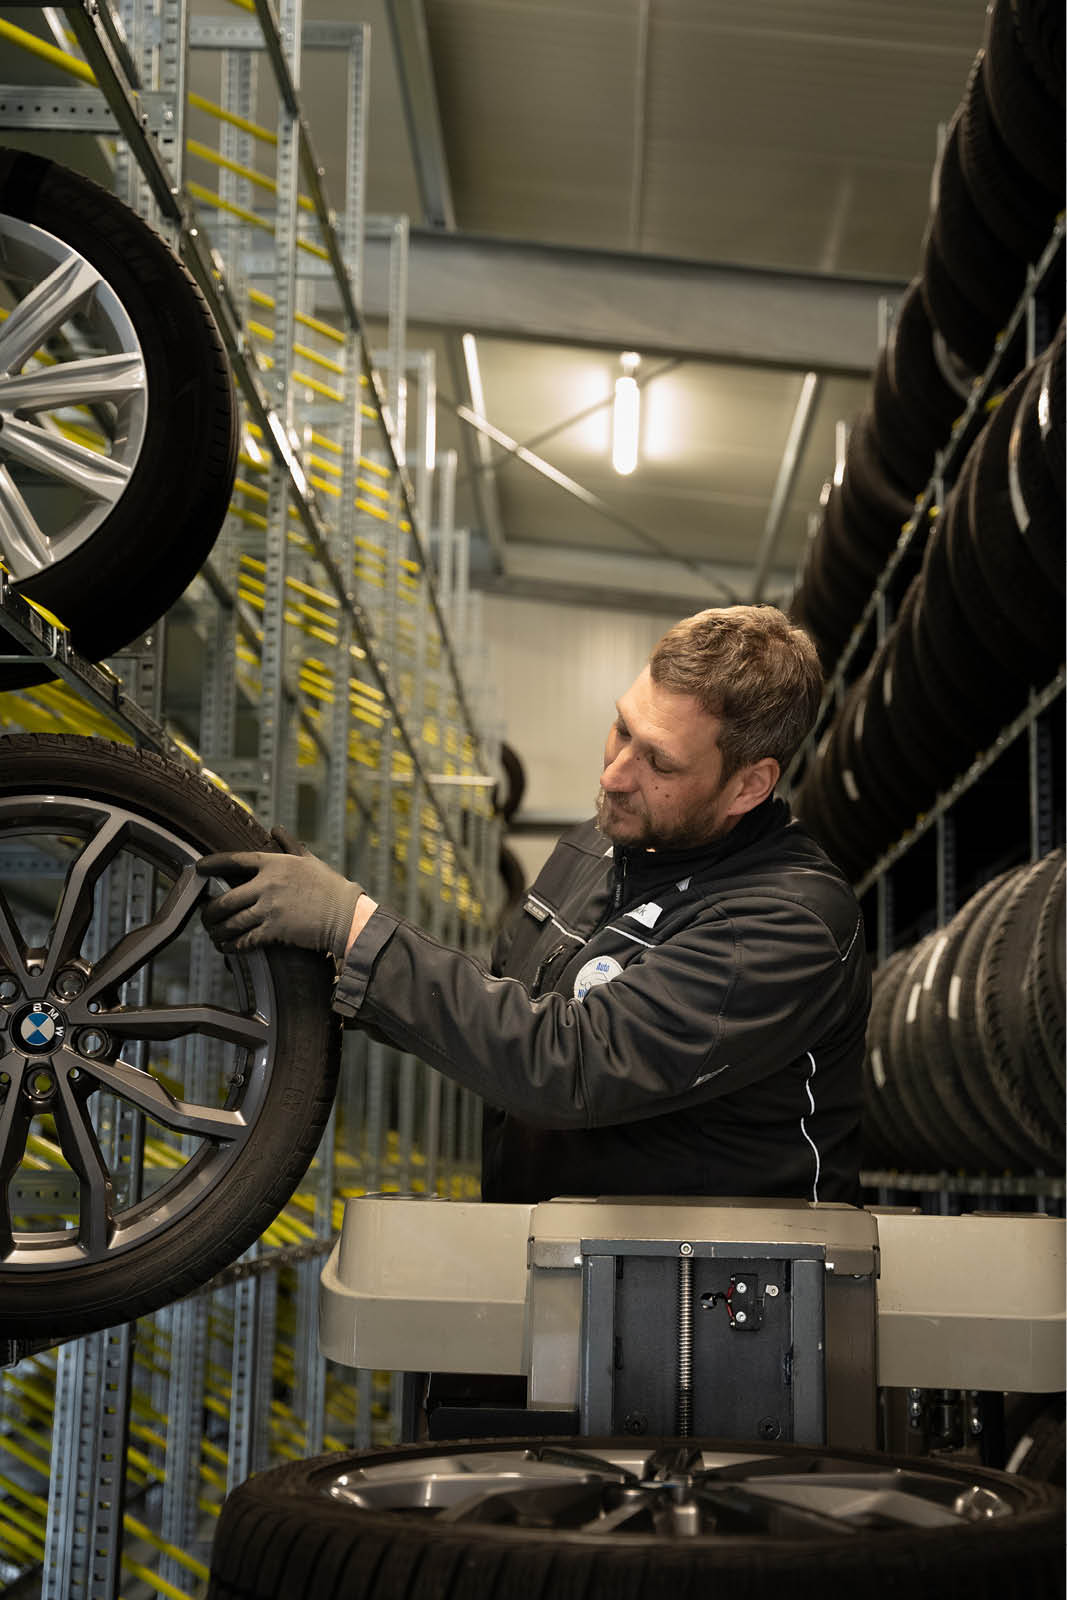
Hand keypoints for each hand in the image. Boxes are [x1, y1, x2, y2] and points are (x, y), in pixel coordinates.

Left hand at [197, 825, 363, 956]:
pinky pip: (244, 940)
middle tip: (205, 914)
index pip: (234, 860)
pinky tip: (226, 946)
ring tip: (213, 933)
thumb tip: (277, 828)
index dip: (212, 864)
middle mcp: (267, 884)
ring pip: (231, 922)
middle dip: (210, 910)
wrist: (346, 915)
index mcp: (274, 863)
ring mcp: (270, 908)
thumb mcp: (309, 860)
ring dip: (217, 930)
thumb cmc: (329, 886)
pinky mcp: (274, 930)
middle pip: (225, 899)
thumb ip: (289, 844)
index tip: (198, 868)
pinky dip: (232, 945)